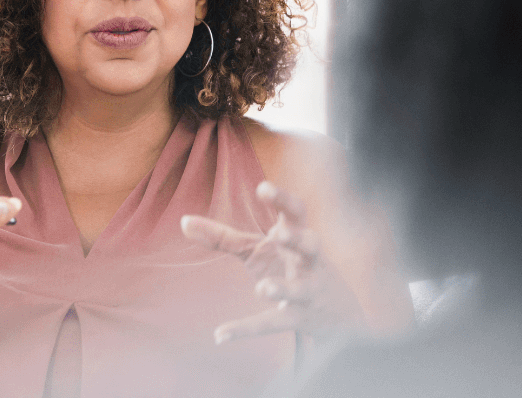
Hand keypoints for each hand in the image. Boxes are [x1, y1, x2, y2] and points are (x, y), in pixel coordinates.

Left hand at [181, 182, 373, 343]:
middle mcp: (310, 261)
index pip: (296, 213)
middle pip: (310, 245)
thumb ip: (224, 237)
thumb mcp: (259, 250)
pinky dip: (246, 328)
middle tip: (279, 234)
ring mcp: (308, 290)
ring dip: (283, 288)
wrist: (337, 313)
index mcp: (299, 237)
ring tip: (262, 288)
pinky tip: (220, 334)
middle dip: (297, 239)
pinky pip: (274, 323)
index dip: (282, 200)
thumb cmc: (289, 268)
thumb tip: (183, 220)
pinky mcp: (300, 318)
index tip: (264, 187)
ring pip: (299, 289)